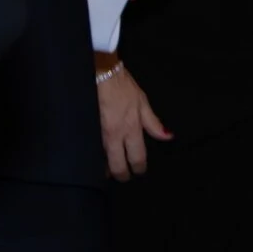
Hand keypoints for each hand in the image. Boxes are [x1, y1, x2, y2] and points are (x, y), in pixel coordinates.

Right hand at [95, 58, 170, 180]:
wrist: (100, 74)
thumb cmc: (123, 87)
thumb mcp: (142, 102)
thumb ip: (153, 123)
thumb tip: (167, 137)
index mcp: (131, 128)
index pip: (137, 157)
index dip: (139, 168)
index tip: (138, 172)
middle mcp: (114, 135)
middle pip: (118, 165)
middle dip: (121, 175)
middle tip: (123, 177)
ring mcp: (98, 135)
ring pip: (101, 161)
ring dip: (105, 168)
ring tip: (108, 171)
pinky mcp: (85, 131)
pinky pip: (90, 150)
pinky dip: (93, 157)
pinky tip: (93, 160)